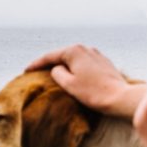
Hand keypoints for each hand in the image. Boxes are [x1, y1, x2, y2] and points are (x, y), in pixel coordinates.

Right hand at [25, 44, 142, 116]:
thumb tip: (56, 69)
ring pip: (74, 58)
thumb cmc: (93, 93)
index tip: (26, 71)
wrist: (120, 97)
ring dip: (63, 65)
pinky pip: (83, 63)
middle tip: (36, 71)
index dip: (36, 64)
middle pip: (62, 55)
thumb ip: (57, 73)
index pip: (49, 56)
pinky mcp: (104, 62)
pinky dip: (75, 68)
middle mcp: (85, 48)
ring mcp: (96, 54)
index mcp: (74, 51)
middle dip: (49, 63)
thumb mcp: (69, 84)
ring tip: (53, 73)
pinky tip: (72, 75)